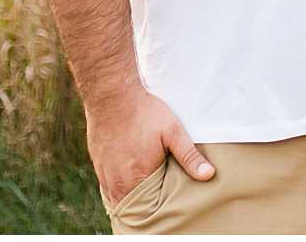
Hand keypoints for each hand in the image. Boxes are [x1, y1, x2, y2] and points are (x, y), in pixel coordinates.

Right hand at [86, 86, 215, 204]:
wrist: (112, 96)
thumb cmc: (145, 112)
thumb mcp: (173, 132)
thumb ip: (189, 156)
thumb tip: (208, 175)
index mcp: (138, 178)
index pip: (148, 209)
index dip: (158, 209)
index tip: (168, 207)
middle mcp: (117, 182)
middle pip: (132, 206)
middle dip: (144, 207)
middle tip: (158, 203)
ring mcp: (104, 174)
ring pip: (117, 198)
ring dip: (130, 198)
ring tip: (145, 195)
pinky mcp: (97, 164)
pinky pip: (107, 187)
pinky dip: (118, 188)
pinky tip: (129, 182)